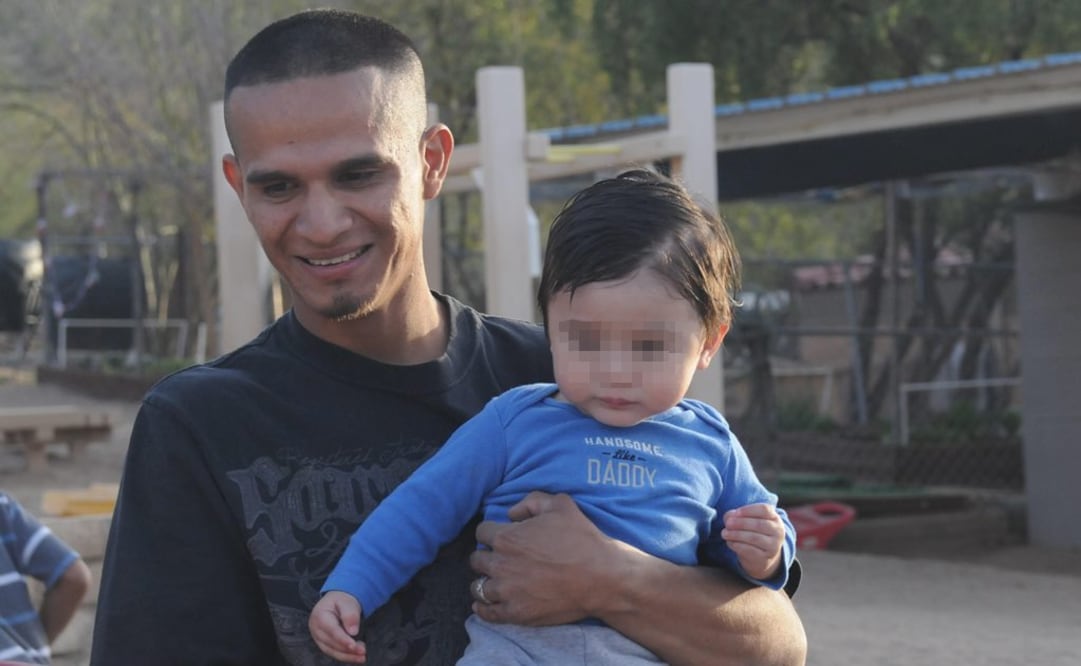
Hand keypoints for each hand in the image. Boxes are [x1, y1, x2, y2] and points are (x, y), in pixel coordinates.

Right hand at [308, 591, 366, 662]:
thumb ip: (350, 615)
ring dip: (347, 656)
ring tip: (362, 657)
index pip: (332, 631)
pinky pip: (333, 652)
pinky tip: (356, 657)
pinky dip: (345, 656)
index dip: (343, 640)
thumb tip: (353, 632)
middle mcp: (316, 629)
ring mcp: (318, 638)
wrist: (335, 602)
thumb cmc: (341, 601)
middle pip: (332, 643)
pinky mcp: (323, 644)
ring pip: (332, 651)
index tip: (354, 646)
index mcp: (319, 616)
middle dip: (348, 649)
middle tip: (363, 651)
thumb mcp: (347, 602)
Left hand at [470, 491, 618, 625]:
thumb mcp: (560, 504)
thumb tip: (512, 513)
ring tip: (495, 581)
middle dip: (486, 556)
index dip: (492, 532)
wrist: (601, 577)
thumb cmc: (581, 539)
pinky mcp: (515, 613)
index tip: (501, 536)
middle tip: (499, 558)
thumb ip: (531, 501)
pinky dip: (483, 608)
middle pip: (476, 559)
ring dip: (485, 581)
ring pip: (478, 586)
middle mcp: (500, 564)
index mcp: (507, 537)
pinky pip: (487, 612)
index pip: (482, 532)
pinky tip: (485, 603)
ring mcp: (506, 591)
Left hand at [721, 503, 785, 580]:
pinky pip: (750, 550)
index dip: (749, 510)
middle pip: (759, 524)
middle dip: (741, 523)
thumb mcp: (748, 521)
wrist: (761, 556)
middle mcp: (777, 531)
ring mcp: (773, 546)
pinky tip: (730, 542)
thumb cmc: (753, 533)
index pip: (765, 509)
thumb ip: (737, 516)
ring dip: (736, 535)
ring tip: (725, 533)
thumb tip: (729, 516)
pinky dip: (737, 545)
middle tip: (728, 524)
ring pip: (754, 538)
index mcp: (774, 518)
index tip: (736, 512)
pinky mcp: (765, 558)